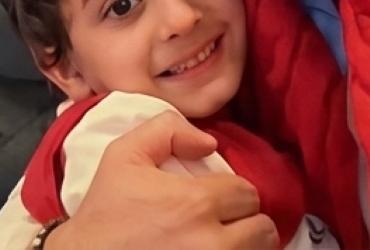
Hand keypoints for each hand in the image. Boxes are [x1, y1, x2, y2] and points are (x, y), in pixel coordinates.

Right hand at [45, 110, 279, 249]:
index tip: (215, 196)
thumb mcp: (124, 154)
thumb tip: (207, 143)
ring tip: (220, 239)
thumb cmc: (106, 211)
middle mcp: (211, 243)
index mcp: (196, 203)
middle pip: (262, 230)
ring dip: (245, 245)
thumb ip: (167, 130)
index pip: (248, 193)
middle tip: (223, 220)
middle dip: (245, 221)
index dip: (232, 191)